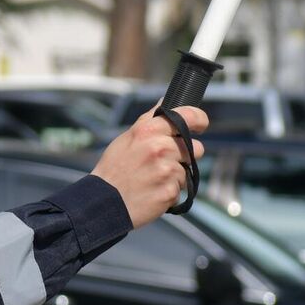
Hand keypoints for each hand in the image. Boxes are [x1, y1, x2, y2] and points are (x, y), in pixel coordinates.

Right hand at [91, 104, 208, 228]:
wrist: (104, 202)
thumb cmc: (114, 169)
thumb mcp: (127, 138)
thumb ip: (149, 120)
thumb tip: (164, 101)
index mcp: (148, 131)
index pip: (188, 116)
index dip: (199, 119)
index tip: (200, 125)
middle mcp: (160, 148)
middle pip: (196, 148)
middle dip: (184, 155)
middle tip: (163, 162)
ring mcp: (167, 171)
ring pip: (188, 170)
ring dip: (176, 175)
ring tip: (153, 179)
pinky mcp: (170, 191)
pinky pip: (181, 189)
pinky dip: (170, 191)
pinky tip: (153, 191)